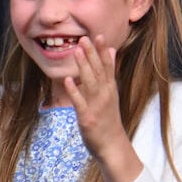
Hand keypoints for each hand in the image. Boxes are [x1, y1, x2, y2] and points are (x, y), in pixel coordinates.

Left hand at [64, 36, 139, 181]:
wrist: (112, 146)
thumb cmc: (109, 119)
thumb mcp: (112, 93)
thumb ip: (109, 73)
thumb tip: (111, 51)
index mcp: (110, 89)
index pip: (108, 66)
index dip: (103, 51)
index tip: (99, 36)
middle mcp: (105, 95)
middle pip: (98, 71)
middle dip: (91, 54)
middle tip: (84, 38)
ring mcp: (97, 106)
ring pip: (90, 82)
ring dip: (83, 66)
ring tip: (76, 51)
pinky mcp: (87, 117)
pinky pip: (80, 102)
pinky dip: (75, 90)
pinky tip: (69, 79)